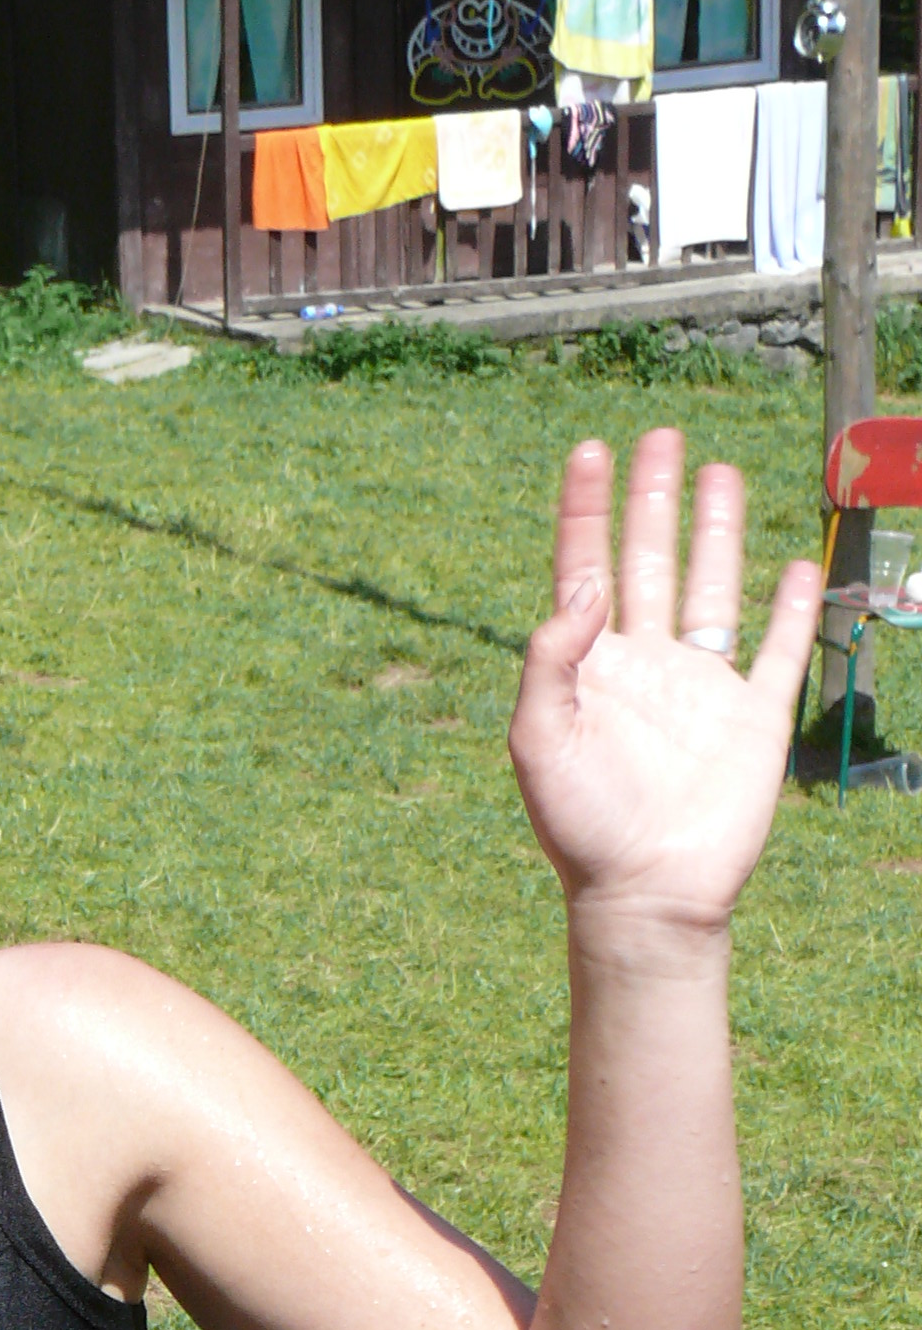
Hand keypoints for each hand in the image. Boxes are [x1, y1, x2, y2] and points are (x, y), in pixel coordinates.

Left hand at [508, 430, 819, 941]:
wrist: (645, 892)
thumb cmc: (580, 825)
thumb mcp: (538, 739)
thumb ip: (550, 658)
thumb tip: (587, 581)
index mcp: (589, 669)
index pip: (584, 569)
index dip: (586, 511)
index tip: (589, 452)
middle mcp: (644, 667)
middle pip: (649, 561)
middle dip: (653, 500)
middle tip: (659, 437)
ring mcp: (701, 689)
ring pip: (711, 588)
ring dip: (715, 531)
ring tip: (718, 470)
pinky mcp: (753, 719)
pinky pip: (777, 651)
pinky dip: (788, 608)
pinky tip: (792, 566)